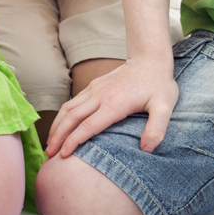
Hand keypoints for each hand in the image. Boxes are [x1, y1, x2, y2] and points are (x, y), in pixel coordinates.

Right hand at [44, 55, 177, 158]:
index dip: (74, 141)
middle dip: (58, 136)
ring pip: (67, 109)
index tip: (63, 155)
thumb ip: (157, 128)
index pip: (88, 125)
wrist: (149, 59)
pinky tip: (59, 126)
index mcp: (114, 104)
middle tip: (49, 154)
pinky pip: (72, 102)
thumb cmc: (158, 84)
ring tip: (49, 143)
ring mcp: (94, 90)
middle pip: (71, 118)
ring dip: (56, 126)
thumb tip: (147, 149)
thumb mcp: (165, 106)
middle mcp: (99, 96)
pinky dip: (62, 116)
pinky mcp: (93, 86)